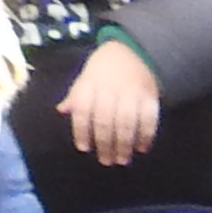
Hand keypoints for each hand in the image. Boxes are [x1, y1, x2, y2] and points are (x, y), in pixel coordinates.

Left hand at [57, 42, 162, 166]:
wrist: (134, 51)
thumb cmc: (105, 68)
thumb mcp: (86, 78)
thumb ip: (76, 96)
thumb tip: (62, 110)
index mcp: (89, 85)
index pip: (82, 110)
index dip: (81, 130)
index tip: (84, 148)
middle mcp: (109, 89)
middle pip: (104, 121)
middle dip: (104, 143)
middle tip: (106, 161)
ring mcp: (131, 93)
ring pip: (126, 123)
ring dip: (124, 144)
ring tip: (122, 159)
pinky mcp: (149, 97)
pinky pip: (148, 120)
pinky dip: (146, 136)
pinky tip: (142, 148)